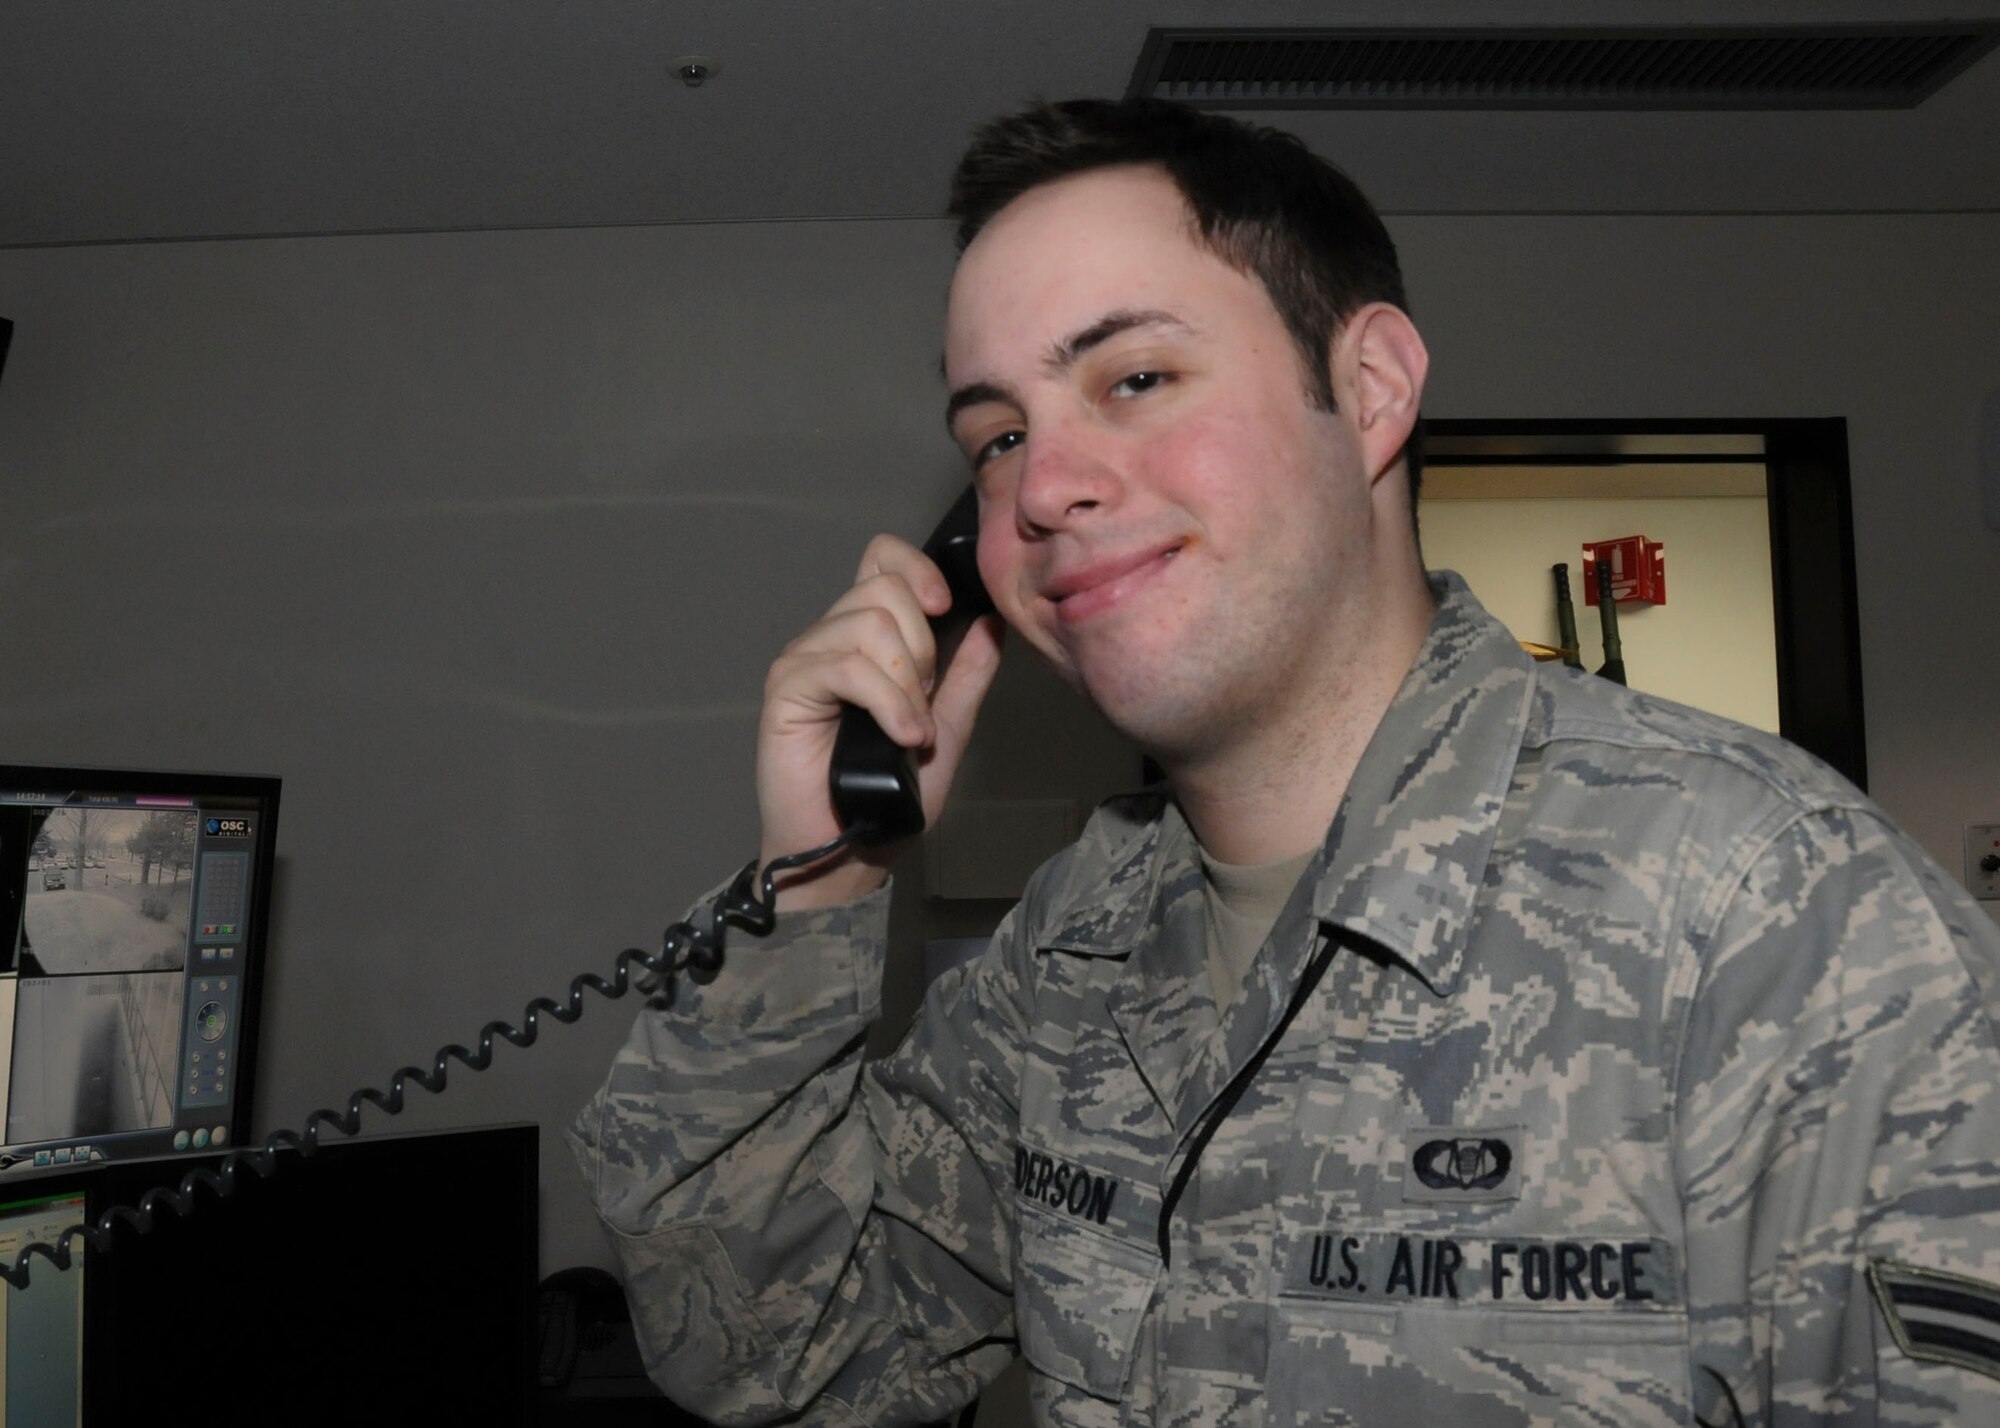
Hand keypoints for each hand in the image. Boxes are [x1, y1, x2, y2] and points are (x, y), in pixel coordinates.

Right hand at [756, 533, 1003, 908]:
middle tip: (924, 702)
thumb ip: (968, 673)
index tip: (945, 607)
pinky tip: (902, 736)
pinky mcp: (787, 689)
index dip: (917, 568)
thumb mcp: (948, 725)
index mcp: (866, 636)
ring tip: (911, 731)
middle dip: (924, 646)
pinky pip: (845, 667)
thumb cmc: (891, 794)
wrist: (853, 850)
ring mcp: (804, 660)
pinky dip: (887, 702)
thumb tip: (992, 620)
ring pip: (869, 624)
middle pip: (885, 588)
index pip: (882, 559)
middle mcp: (831, 637)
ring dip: (907, 683)